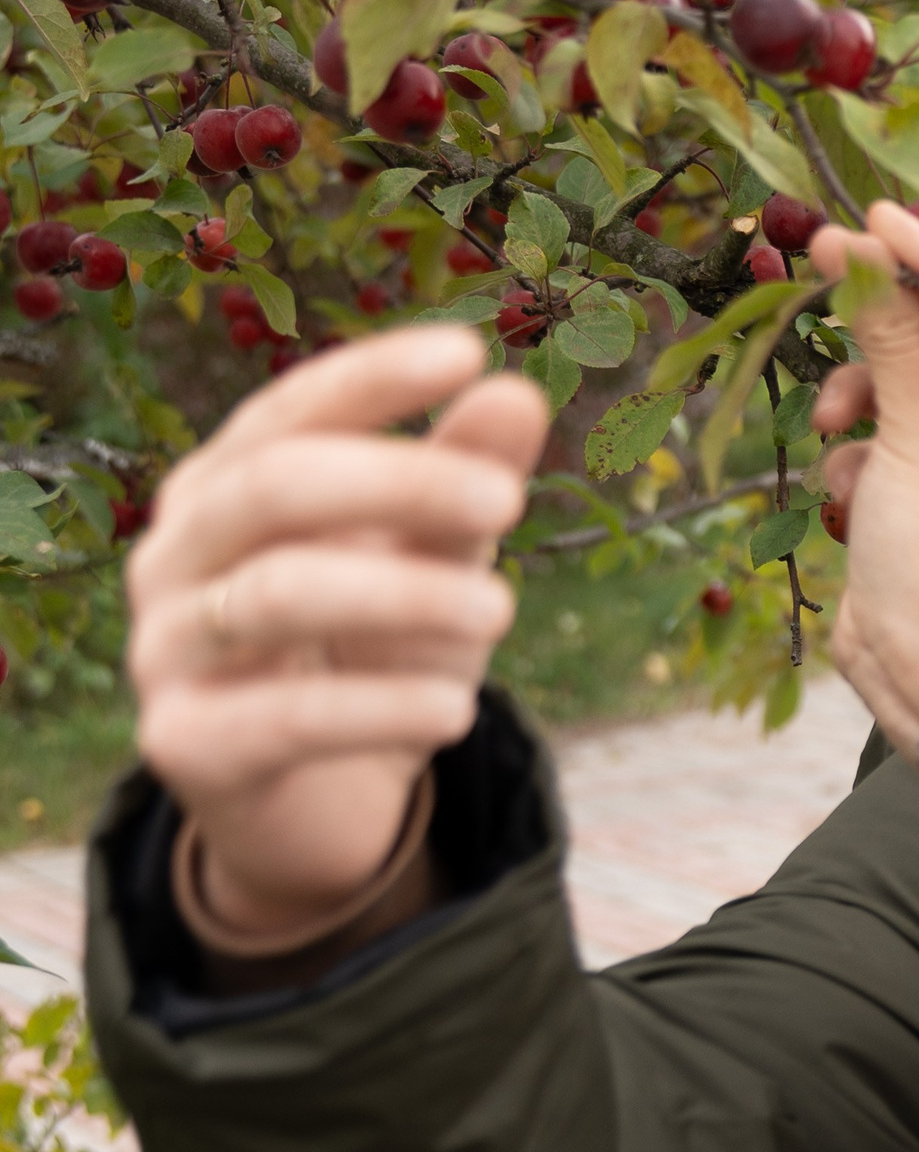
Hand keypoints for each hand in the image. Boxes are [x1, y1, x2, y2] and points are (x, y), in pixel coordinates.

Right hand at [125, 328, 546, 942]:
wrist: (318, 799)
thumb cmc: (374, 649)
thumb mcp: (435, 560)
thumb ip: (466, 483)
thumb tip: (517, 394)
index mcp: (230, 485)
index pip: (292, 408)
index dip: (373, 377)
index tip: (468, 352)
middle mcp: (179, 552)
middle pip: (271, 485)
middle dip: (397, 482)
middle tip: (507, 501)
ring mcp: (167, 648)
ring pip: (277, 596)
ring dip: (404, 597)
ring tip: (501, 612)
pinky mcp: (184, 745)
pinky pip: (281, 717)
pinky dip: (380, 710)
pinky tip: (458, 712)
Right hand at [809, 205, 918, 889]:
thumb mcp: (916, 431)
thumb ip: (889, 335)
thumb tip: (860, 250)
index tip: (875, 220)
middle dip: (885, 332)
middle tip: (828, 266)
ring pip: (905, 382)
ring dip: (863, 396)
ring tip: (838, 426)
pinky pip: (886, 430)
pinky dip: (861, 450)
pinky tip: (853, 488)